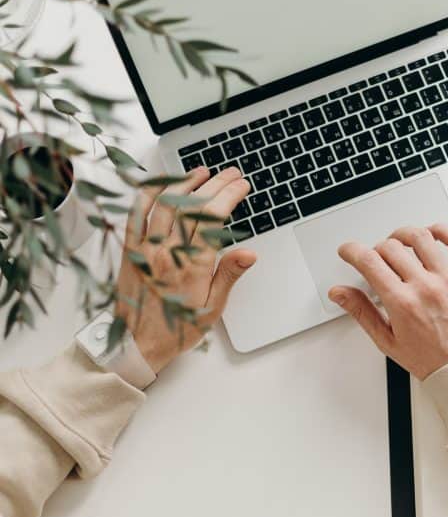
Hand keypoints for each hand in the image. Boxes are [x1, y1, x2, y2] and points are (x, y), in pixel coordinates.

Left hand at [115, 167, 256, 373]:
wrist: (136, 344)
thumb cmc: (176, 328)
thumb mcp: (212, 308)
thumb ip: (229, 275)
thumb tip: (249, 253)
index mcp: (192, 266)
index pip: (214, 219)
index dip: (229, 196)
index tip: (241, 186)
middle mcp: (168, 252)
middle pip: (194, 206)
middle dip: (215, 184)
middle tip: (231, 174)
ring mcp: (145, 248)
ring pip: (166, 203)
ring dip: (186, 183)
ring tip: (202, 172)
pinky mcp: (129, 249)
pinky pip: (136, 213)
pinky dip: (149, 193)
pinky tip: (163, 183)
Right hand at [329, 225, 447, 379]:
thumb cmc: (432, 360)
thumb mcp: (387, 341)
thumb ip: (361, 312)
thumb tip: (340, 293)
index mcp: (402, 303)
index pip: (369, 262)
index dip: (352, 251)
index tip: (348, 251)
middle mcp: (425, 287)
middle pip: (390, 247)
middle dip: (375, 249)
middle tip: (375, 259)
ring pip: (420, 237)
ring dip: (402, 235)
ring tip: (398, 243)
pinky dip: (442, 230)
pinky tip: (431, 234)